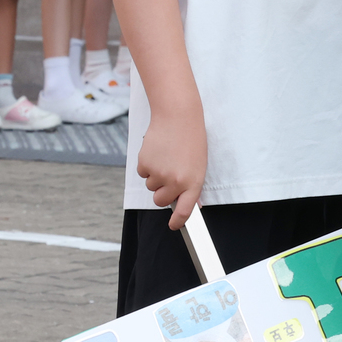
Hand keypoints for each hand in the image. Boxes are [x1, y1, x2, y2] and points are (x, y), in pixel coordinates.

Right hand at [137, 109, 207, 229]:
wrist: (178, 116)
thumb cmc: (191, 138)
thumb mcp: (199, 163)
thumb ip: (193, 184)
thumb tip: (191, 204)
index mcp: (193, 181)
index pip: (185, 210)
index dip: (178, 221)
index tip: (174, 226)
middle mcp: (176, 181)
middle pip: (160, 200)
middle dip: (162, 192)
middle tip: (169, 174)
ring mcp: (159, 174)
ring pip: (150, 186)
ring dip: (155, 175)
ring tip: (167, 156)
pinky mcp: (144, 164)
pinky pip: (142, 173)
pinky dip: (147, 165)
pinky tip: (158, 151)